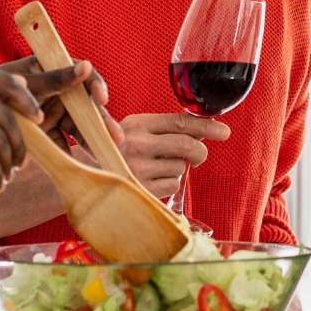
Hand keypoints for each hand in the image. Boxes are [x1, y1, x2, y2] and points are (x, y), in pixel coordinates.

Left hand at [0, 55, 109, 149]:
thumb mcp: (25, 83)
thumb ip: (54, 79)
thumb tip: (86, 66)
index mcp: (53, 71)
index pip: (83, 75)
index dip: (96, 85)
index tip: (101, 99)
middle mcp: (58, 92)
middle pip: (86, 106)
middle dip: (101, 122)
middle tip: (115, 138)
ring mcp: (54, 112)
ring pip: (79, 127)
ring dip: (91, 140)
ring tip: (104, 154)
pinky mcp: (47, 132)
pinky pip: (63, 143)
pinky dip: (70, 153)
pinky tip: (76, 163)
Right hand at [111, 112, 231, 199]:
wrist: (86, 176)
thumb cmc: (118, 151)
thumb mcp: (135, 132)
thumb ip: (165, 129)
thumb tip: (203, 131)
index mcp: (138, 124)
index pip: (180, 121)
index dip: (207, 126)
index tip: (224, 131)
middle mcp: (137, 144)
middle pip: (188, 145)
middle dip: (199, 152)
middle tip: (197, 157)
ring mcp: (138, 168)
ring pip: (181, 167)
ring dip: (176, 170)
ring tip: (155, 169)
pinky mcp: (141, 189)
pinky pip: (173, 185)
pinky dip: (169, 185)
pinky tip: (151, 182)